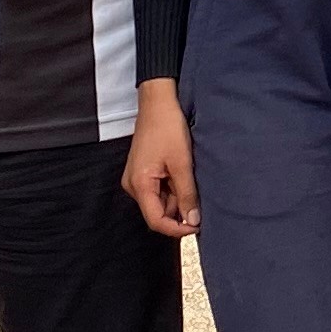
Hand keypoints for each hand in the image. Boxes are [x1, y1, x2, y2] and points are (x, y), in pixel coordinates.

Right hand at [122, 81, 196, 238]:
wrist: (159, 102)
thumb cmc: (168, 127)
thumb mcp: (182, 163)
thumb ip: (187, 194)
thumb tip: (193, 221)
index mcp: (139, 184)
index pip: (156, 221)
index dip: (177, 229)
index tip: (197, 226)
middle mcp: (133, 185)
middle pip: (158, 212)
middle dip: (180, 208)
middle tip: (197, 191)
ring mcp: (137, 179)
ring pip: (161, 200)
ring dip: (178, 195)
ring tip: (189, 174)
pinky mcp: (143, 172)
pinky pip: (159, 189)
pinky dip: (173, 186)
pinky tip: (182, 171)